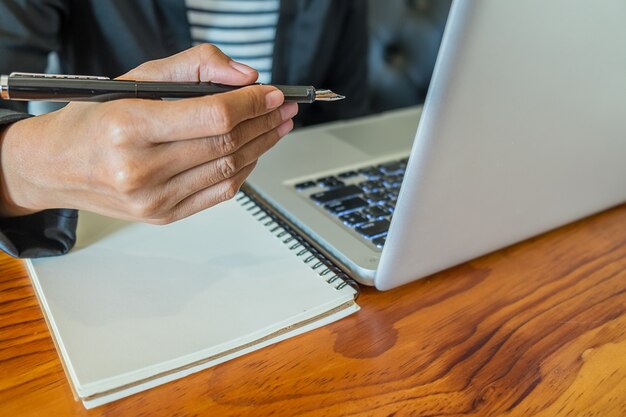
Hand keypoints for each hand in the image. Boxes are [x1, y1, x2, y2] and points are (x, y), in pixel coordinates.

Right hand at [0, 45, 297, 222]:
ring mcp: (153, 199)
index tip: (271, 93)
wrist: (54, 167)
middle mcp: (140, 169)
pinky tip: (253, 152)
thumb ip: (193, 67)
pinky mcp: (163, 216)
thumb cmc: (91, 120)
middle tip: (283, 109)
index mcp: (129, 127)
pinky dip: (243, 171)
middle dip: (264, 123)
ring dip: (261, 146)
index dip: (251, 104)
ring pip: (229, 170)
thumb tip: (244, 76)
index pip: (213, 116)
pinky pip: (219, 193)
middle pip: (226, 145)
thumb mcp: (134, 79)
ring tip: (276, 127)